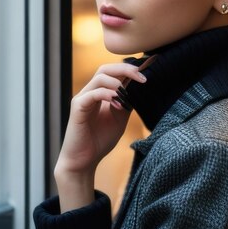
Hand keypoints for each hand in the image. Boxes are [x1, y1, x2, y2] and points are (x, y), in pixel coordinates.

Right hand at [55, 63, 146, 210]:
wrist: (84, 160)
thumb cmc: (100, 140)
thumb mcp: (120, 117)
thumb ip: (127, 102)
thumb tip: (141, 86)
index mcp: (100, 93)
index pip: (115, 72)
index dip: (131, 67)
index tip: (150, 67)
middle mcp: (90, 92)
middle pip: (106, 69)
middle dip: (126, 69)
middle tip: (142, 77)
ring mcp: (82, 98)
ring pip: (100, 77)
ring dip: (118, 82)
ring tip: (128, 94)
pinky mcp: (77, 107)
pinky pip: (92, 94)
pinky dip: (107, 94)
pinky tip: (118, 103)